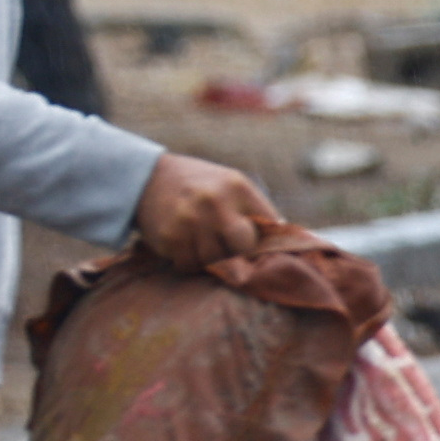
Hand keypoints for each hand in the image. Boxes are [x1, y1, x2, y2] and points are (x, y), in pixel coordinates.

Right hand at [135, 155, 281, 269]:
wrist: (146, 176)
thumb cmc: (201, 185)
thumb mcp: (232, 186)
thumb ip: (257, 211)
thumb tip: (293, 244)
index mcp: (238, 187)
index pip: (268, 228)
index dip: (265, 243)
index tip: (261, 250)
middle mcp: (214, 202)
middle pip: (243, 248)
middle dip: (240, 254)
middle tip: (231, 251)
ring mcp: (190, 220)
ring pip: (216, 261)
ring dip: (213, 260)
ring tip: (206, 245)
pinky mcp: (169, 236)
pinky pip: (189, 265)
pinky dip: (190, 262)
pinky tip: (186, 246)